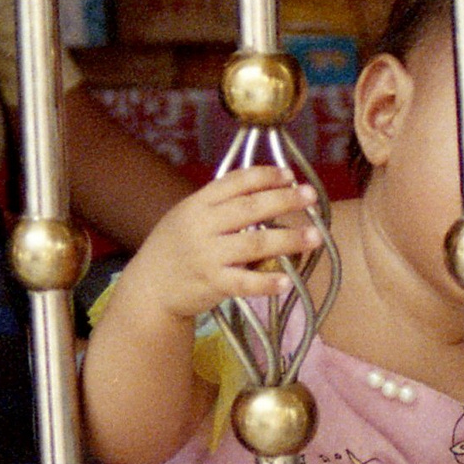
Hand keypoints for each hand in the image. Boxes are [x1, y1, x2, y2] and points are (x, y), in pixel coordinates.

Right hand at [109, 166, 319, 326]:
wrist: (148, 288)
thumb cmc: (174, 249)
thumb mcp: (187, 216)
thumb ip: (219, 204)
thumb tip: (265, 188)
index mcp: (197, 204)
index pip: (236, 182)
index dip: (265, 176)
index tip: (289, 175)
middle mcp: (202, 226)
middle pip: (251, 208)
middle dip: (285, 200)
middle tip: (311, 196)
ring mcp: (207, 256)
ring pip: (255, 243)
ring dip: (289, 239)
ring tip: (314, 237)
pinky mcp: (212, 284)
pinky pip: (245, 283)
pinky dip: (267, 282)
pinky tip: (288, 280)